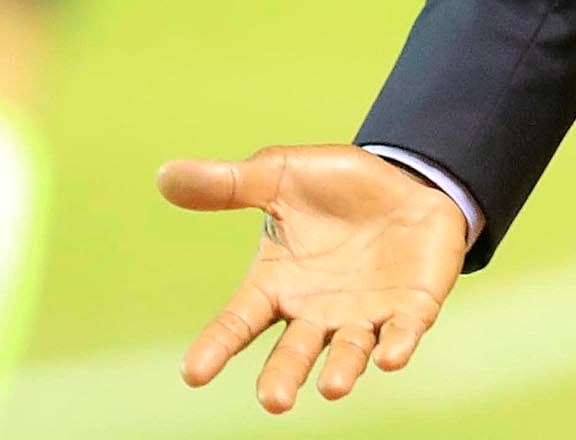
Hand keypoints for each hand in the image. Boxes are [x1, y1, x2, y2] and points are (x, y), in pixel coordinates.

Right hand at [158, 145, 465, 411]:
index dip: (216, 346)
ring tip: (332, 388)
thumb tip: (164, 174)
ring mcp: (363, 315)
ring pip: (348, 352)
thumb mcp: (280, 175)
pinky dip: (397, 345)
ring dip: (341, 371)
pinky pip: (403, 332)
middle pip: (294, 353)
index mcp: (277, 286)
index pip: (239, 321)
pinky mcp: (411, 309)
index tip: (194, 373)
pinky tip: (390, 357)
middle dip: (283, 377)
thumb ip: (229, 184)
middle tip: (273, 400)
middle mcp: (316, 312)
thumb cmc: (334, 188)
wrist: (405, 183)